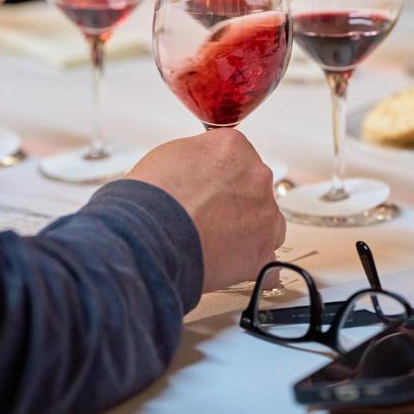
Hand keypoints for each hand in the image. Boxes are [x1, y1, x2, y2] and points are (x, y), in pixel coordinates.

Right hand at [127, 129, 285, 291]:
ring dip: (247, 232)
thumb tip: (201, 170)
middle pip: (255, 189)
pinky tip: (228, 266)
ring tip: (213, 243)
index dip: (221, 177)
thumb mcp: (169, 156)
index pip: (238, 157)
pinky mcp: (263, 251)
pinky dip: (250, 265)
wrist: (146, 237)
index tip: (211, 189)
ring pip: (265, 223)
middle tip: (209, 217)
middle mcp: (256, 175)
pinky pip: (267, 261)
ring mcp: (264, 214)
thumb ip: (199, 159)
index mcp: (233, 147)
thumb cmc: (150, 199)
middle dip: (236, 203)